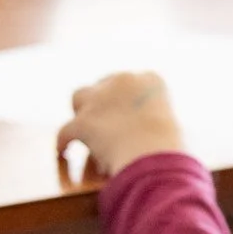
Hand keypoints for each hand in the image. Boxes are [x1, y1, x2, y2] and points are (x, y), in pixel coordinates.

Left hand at [56, 71, 183, 181]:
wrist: (155, 154)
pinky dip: (63, 141)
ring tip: (81, 125)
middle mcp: (123, 81)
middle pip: (103, 84)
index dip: (124, 96)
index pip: (132, 82)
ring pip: (79, 97)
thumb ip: (153, 119)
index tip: (123, 108)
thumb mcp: (169, 124)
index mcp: (150, 79)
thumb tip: (140, 132)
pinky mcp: (83, 121)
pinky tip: (62, 151)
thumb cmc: (170, 146)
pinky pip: (66, 131)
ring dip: (81, 110)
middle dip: (101, 98)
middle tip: (102, 117)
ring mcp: (100, 99)